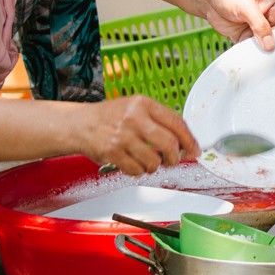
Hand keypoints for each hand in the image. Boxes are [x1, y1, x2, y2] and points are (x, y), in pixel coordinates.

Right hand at [80, 96, 199, 175]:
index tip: (195, 150)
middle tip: (172, 160)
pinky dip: (138, 171)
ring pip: (153, 161)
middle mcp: (134, 118)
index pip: (176, 122)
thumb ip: (158, 120)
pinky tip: (132, 162)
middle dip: (175, 157)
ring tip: (147, 161)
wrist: (79, 124)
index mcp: (143, 104)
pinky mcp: (112, 153)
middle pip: (169, 144)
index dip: (190, 140)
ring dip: (154, 166)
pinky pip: (136, 170)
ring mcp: (122, 136)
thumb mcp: (135, 108)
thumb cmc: (110, 117)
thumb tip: (185, 141)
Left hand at [200, 0, 274, 50]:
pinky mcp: (248, 38)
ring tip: (262, 57)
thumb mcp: (247, 8)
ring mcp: (259, 30)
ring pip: (268, 46)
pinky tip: (251, 57)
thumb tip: (270, 43)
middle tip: (274, 56)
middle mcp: (270, 19)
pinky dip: (253, 54)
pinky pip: (254, 50)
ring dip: (264, 52)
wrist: (208, 0)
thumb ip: (260, 25)